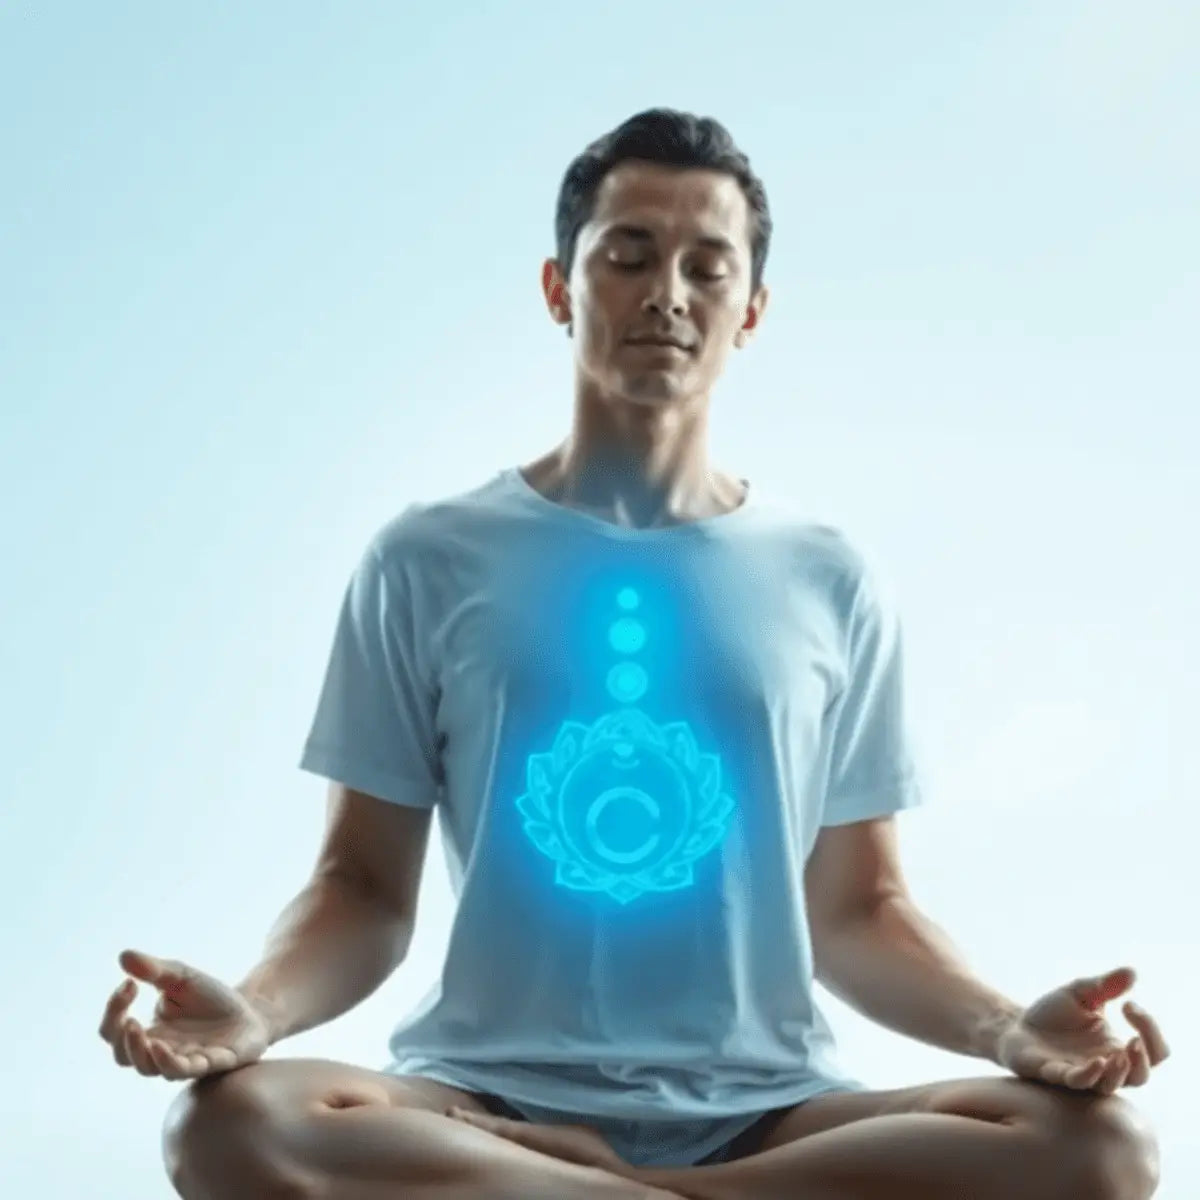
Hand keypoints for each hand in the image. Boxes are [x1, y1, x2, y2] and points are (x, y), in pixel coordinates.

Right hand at [99, 949, 270, 1080]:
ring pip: (149, 1068)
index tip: (128, 984)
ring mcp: (182, 1060)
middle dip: (121, 1038)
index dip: (113, 1011)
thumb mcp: (182, 977)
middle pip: (124, 1056)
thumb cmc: (211, 998)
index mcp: (149, 1031)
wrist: (249, 1010)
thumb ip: (155, 969)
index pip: (114, 1031)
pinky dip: (169, 1062)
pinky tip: (161, 1046)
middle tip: (129, 1017)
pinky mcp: (208, 1064)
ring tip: (136, 1028)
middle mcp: (159, 1051)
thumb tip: (124, 956)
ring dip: (140, 1051)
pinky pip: (183, 1070)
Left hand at [995, 966, 1169, 1094]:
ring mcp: (1082, 1072)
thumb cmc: (1053, 1015)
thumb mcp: (1080, 993)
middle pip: (1141, 1075)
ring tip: (1121, 1053)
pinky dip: (1089, 1074)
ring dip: (1119, 1072)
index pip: (1153, 1050)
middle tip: (1133, 1038)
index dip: (1150, 1030)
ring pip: (1112, 1085)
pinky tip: (1095, 1060)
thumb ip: (1105, 985)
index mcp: (1116, 1046)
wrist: (1017, 1025)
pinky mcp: (1056, 1074)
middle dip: (1144, 1058)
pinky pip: (1078, 1082)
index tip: (1129, 1004)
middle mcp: (1105, 1065)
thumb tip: (1132, 972)